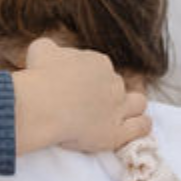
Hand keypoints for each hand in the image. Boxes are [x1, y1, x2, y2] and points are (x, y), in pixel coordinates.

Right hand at [15, 37, 150, 155]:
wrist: (43, 105)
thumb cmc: (40, 76)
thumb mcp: (41, 50)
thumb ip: (50, 48)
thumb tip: (52, 52)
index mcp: (98, 62)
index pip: (99, 68)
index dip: (88, 79)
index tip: (74, 89)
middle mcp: (113, 82)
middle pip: (115, 85)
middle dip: (105, 93)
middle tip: (86, 105)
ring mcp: (118, 107)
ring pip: (137, 103)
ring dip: (131, 107)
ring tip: (117, 115)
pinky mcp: (117, 132)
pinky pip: (140, 127)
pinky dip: (140, 126)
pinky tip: (134, 128)